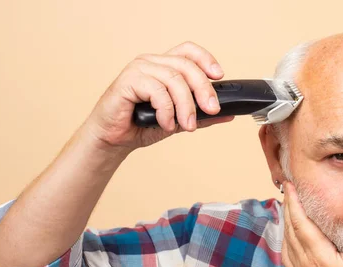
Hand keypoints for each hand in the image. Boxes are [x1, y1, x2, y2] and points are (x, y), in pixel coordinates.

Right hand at [82, 41, 234, 152]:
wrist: (115, 139)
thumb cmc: (142, 125)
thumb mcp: (179, 120)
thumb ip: (202, 116)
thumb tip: (227, 114)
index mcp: (164, 67)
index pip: (188, 51)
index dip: (206, 59)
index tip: (219, 75)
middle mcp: (152, 63)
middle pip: (186, 66)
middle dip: (203, 89)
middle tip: (212, 109)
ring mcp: (139, 69)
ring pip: (174, 79)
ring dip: (186, 106)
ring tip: (187, 126)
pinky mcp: (128, 80)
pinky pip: (157, 91)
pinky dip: (166, 110)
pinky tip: (165, 124)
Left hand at [281, 181, 342, 266]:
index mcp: (319, 258)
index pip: (301, 224)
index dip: (294, 203)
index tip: (290, 186)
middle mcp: (306, 265)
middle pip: (290, 230)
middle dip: (288, 207)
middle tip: (288, 188)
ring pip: (287, 242)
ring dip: (286, 221)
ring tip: (289, 205)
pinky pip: (288, 255)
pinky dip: (286, 239)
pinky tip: (291, 235)